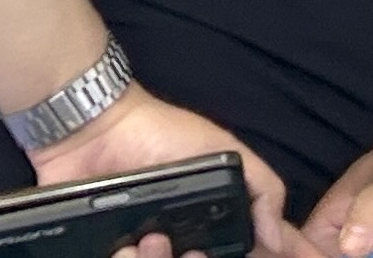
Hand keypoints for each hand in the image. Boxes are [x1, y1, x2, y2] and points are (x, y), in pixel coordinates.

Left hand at [25, 88, 306, 257]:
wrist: (93, 129)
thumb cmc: (161, 134)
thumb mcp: (223, 152)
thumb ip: (261, 188)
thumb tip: (279, 241)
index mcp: (207, 222)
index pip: (240, 250)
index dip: (258, 257)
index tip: (255, 256)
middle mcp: (177, 241)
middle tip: (193, 252)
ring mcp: (142, 248)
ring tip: (150, 241)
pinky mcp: (109, 251)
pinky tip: (125, 247)